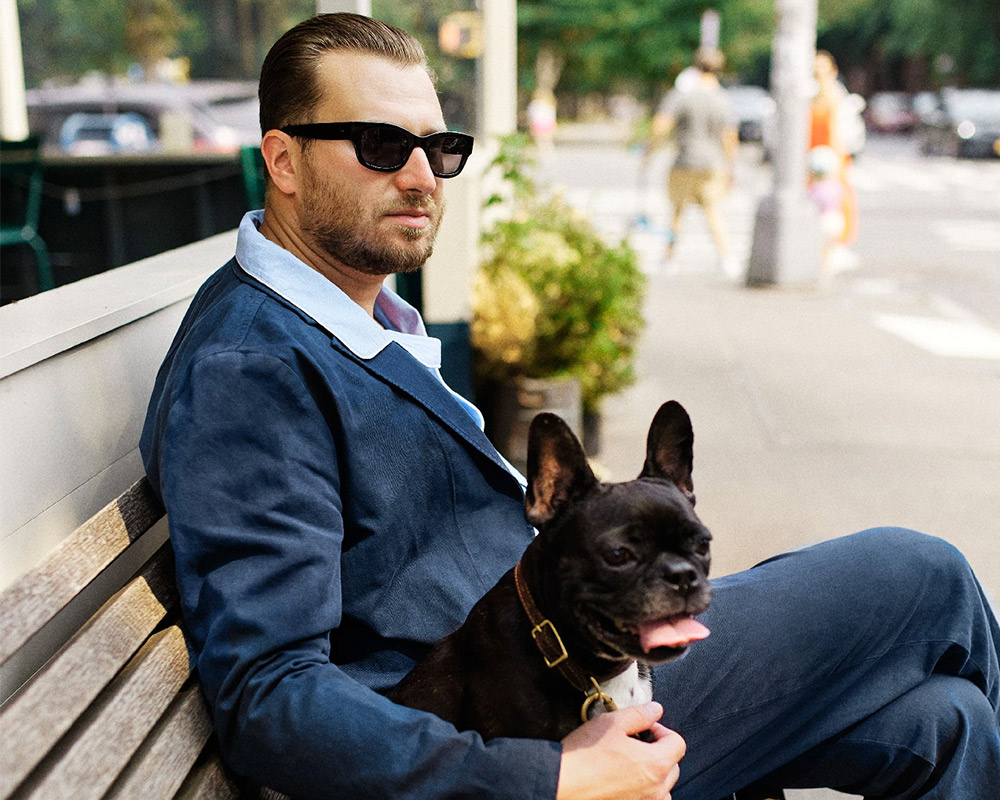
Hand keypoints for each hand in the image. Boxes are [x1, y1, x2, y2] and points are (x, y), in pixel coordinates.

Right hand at [556, 702, 685, 799]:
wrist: (561, 783)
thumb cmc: (584, 756)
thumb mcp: (612, 723)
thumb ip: (640, 714)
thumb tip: (656, 710)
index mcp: (655, 764)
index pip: (677, 743)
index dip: (661, 730)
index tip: (645, 728)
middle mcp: (656, 789)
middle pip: (672, 766)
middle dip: (659, 751)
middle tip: (635, 743)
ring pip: (662, 789)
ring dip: (654, 775)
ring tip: (631, 766)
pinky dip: (643, 792)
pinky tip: (623, 782)